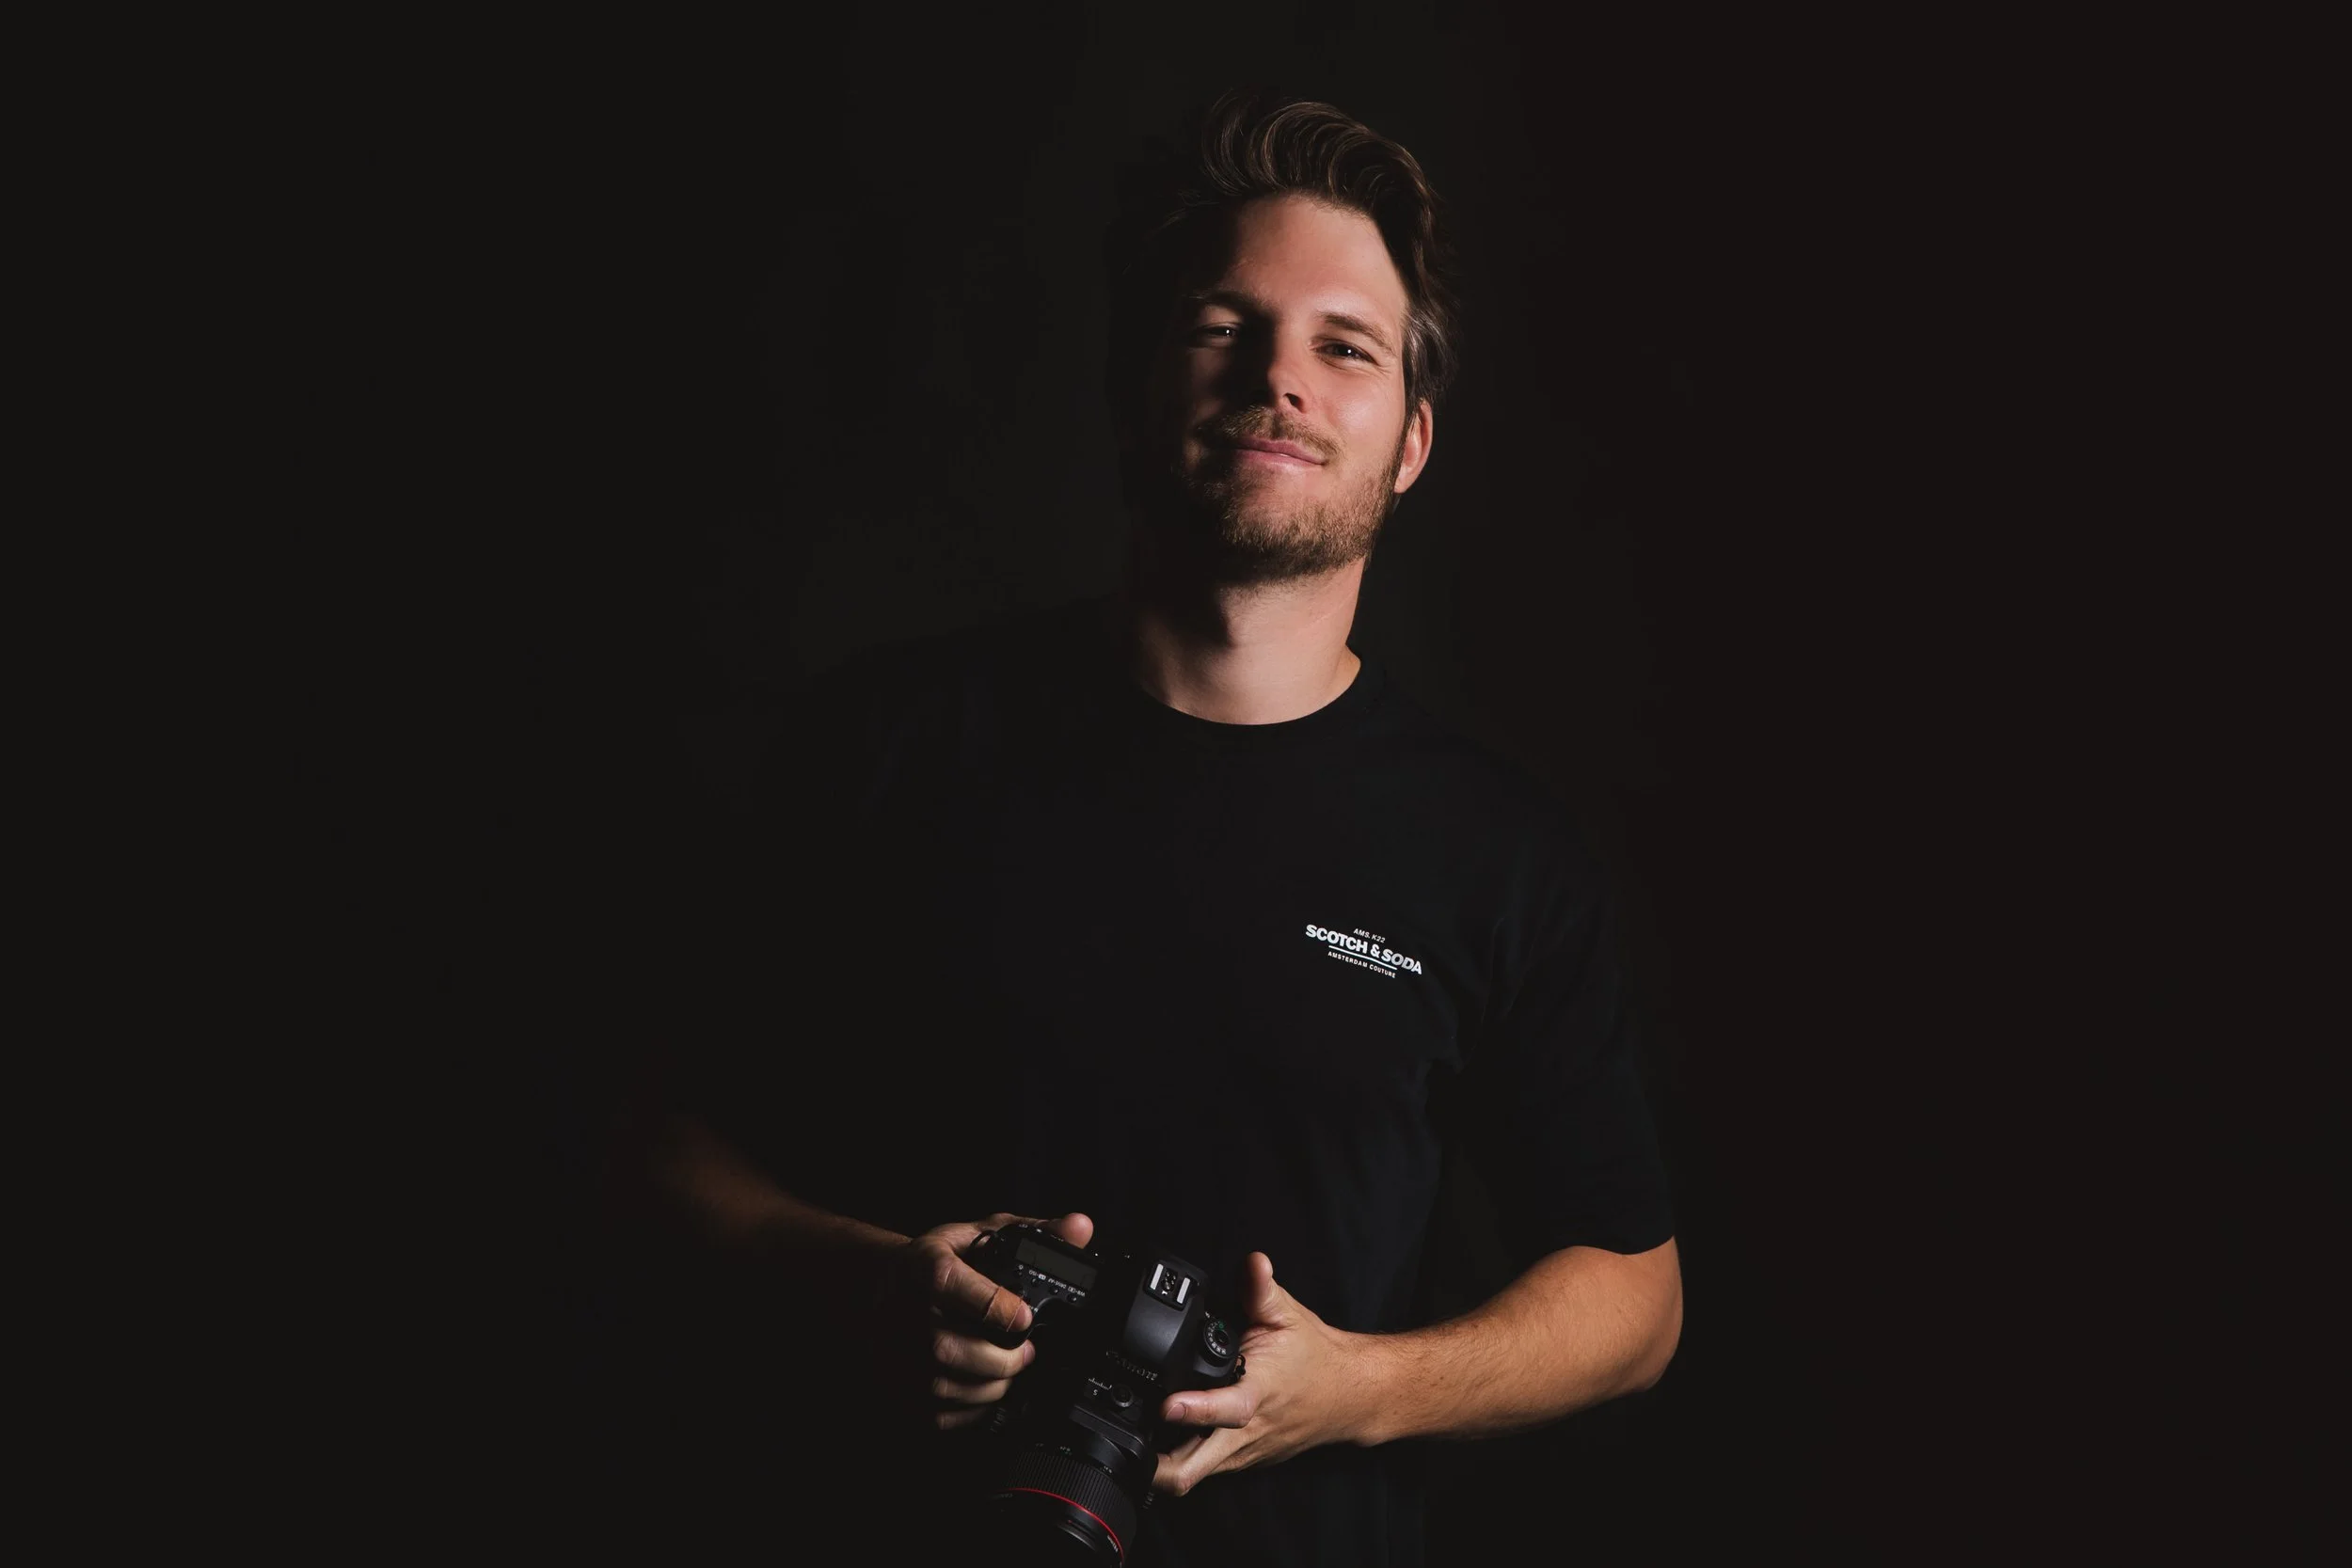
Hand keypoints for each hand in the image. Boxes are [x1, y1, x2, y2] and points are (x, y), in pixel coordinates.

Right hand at [884, 1210, 1094, 1431]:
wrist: (882, 1285)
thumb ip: (1037, 1232)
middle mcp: (901, 1308)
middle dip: (1000, 1359)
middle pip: (946, 1347)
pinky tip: (985, 1389)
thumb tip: (1081, 1227)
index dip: (991, 1305)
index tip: (1024, 1318)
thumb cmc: (939, 1261)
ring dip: (990, 1386)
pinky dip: (971, 1409)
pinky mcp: (895, 1386)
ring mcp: (893, 1351)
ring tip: (1008, 1370)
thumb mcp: (984, 1234)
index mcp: (924, 1264)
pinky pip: (936, 1413)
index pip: (948, 1283)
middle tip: (1026, 1353)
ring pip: (943, 1386)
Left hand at [1152, 1252, 1370, 1496]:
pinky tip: (1163, 1438)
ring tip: (1131, 1444)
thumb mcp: (1288, 1315)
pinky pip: (1204, 1467)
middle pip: (1194, 1470)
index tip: (1166, 1406)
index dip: (1193, 1411)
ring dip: (1164, 1466)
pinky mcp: (1240, 1461)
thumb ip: (1261, 1290)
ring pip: (1194, 1475)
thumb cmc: (1314, 1358)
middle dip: (1160, 1468)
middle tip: (1127, 1447)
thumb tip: (1253, 1263)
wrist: (1346, 1395)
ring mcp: (1241, 1452)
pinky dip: (1180, 1458)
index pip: (1223, 1409)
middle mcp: (1245, 1431)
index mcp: (1257, 1393)